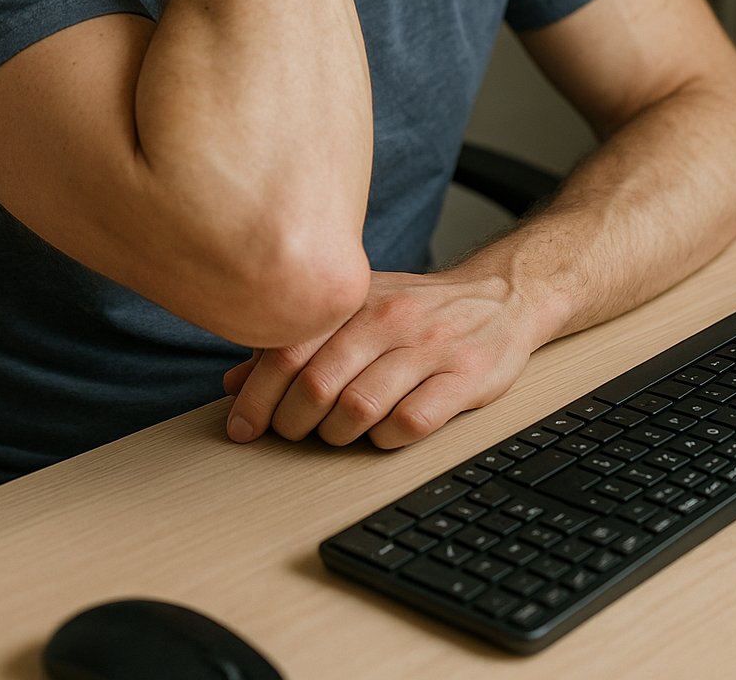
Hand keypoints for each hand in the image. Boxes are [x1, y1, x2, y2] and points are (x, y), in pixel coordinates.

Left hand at [221, 267, 535, 449]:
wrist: (501, 296)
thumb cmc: (417, 309)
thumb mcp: (356, 310)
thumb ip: (298, 341)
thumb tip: (235, 382)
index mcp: (356, 298)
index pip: (288, 347)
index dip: (257, 395)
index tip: (242, 427)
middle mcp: (389, 318)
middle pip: (318, 383)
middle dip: (293, 422)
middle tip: (293, 434)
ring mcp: (429, 347)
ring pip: (359, 406)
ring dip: (337, 434)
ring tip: (337, 433)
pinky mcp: (465, 378)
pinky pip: (412, 422)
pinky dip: (387, 438)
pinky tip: (384, 432)